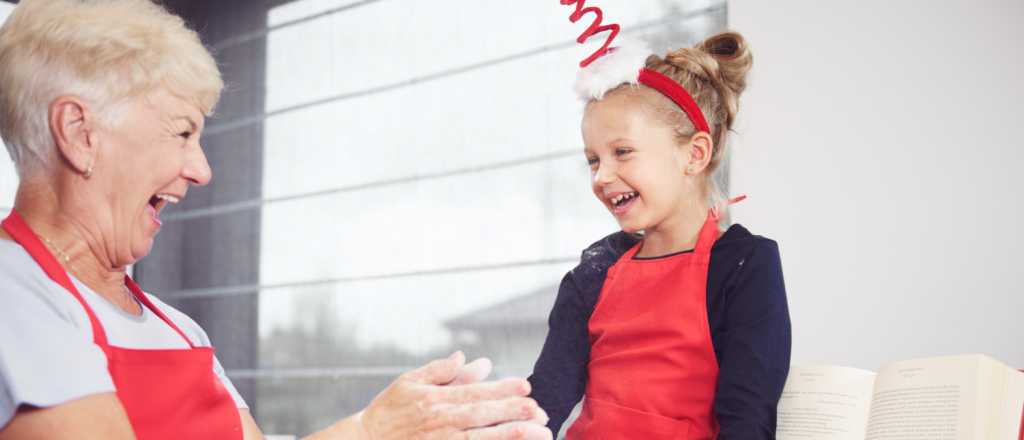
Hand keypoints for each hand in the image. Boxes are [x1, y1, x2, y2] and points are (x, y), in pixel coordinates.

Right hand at [359, 352, 550, 439]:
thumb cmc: (389, 410)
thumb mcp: (410, 381)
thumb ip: (441, 369)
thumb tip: (468, 356)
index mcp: (435, 398)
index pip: (474, 392)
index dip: (501, 389)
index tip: (525, 386)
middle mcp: (440, 420)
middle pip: (482, 416)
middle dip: (512, 413)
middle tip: (540, 410)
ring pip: (481, 439)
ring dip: (510, 436)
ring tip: (538, 432)